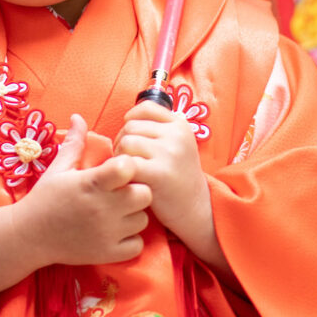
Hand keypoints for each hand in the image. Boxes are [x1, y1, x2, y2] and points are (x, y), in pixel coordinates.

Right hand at [13, 114, 152, 266]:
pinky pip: (137, 245)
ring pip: (143, 220)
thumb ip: (75, 143)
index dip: (129, 166)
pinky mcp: (107, 254)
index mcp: (90, 183)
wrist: (28, 236)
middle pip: (144, 194)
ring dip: (134, 215)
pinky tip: (117, 232)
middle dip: (137, 190)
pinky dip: (131, 240)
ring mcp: (106, 233)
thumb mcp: (58, 168)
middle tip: (123, 192)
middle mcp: (102, 208)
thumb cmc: (45, 198)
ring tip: (117, 213)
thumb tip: (79, 116)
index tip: (119, 169)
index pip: (128, 168)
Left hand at [113, 100, 208, 240]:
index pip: (145, 108)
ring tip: (130, 171)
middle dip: (122, 142)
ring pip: (126, 142)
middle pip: (131, 126)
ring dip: (120, 157)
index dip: (132, 120)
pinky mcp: (159, 173)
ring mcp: (169, 153)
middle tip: (129, 160)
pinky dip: (123, 172)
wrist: (196, 208)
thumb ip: (157, 128)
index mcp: (180, 125)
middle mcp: (176, 135)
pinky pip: (127, 163)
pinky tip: (130, 181)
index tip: (133, 138)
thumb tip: (127, 117)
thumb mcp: (177, 145)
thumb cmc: (177, 176)